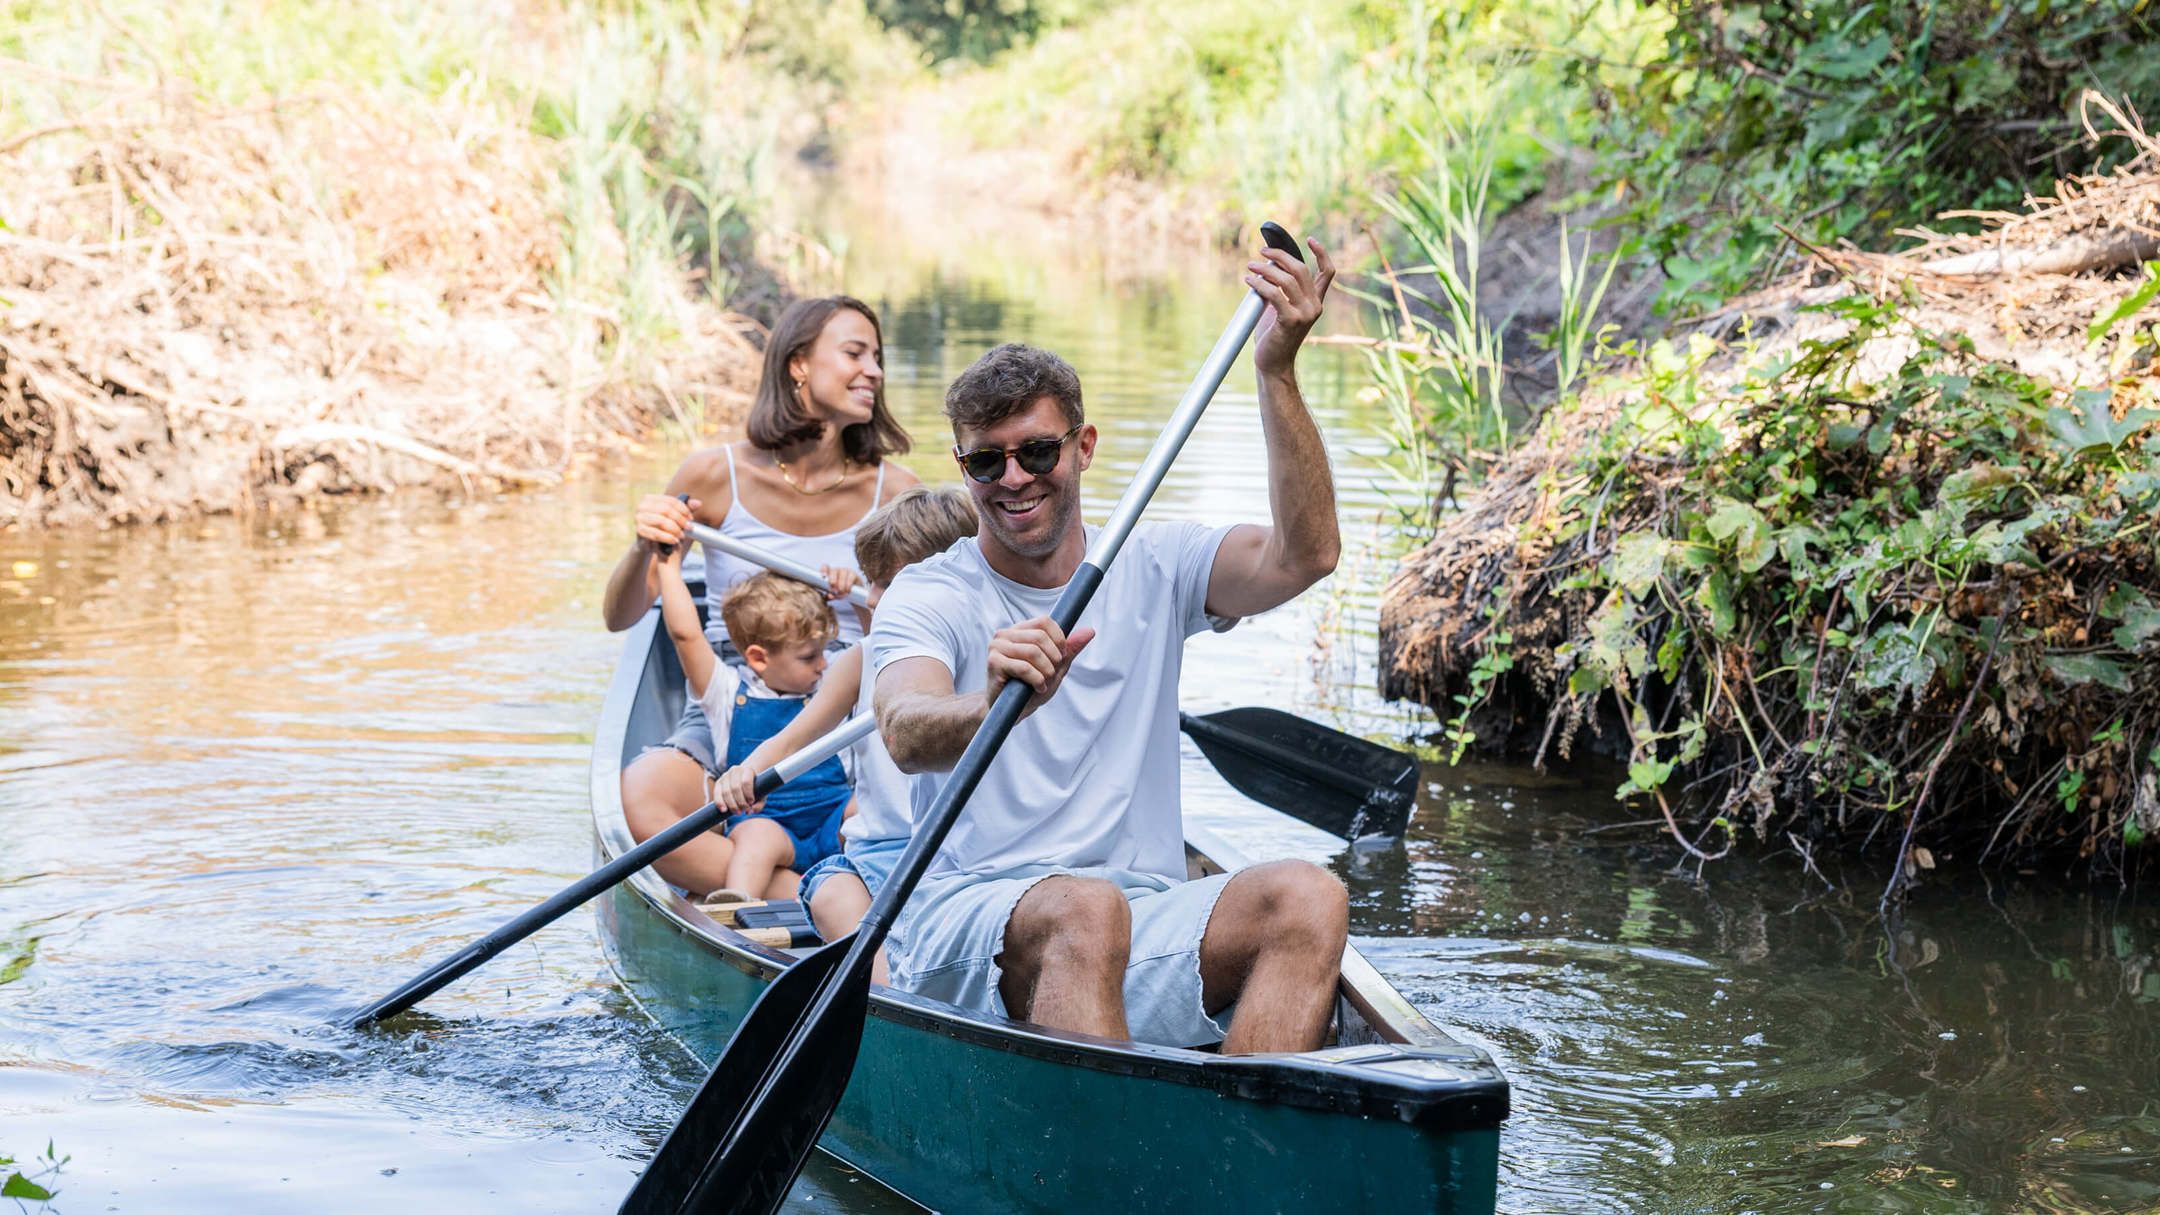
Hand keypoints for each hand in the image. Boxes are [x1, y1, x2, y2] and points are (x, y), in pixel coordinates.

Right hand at [636, 493, 698, 552]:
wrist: (649, 544)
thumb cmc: (663, 527)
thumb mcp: (674, 517)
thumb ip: (686, 509)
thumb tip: (698, 503)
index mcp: (650, 498)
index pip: (670, 501)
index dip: (683, 509)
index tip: (691, 518)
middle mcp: (642, 506)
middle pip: (666, 510)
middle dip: (680, 519)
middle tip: (689, 527)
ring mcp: (638, 518)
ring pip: (661, 521)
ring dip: (675, 529)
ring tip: (682, 535)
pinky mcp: (639, 530)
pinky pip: (656, 533)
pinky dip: (668, 537)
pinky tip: (675, 541)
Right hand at [712, 764, 761, 813]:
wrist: (745, 778)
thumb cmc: (755, 788)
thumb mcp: (761, 794)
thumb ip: (759, 804)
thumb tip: (751, 811)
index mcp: (747, 770)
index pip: (746, 782)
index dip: (748, 794)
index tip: (751, 803)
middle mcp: (735, 771)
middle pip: (735, 788)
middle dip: (740, 802)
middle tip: (744, 810)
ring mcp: (725, 776)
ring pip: (726, 792)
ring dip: (731, 804)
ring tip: (737, 812)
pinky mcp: (718, 783)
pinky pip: (717, 793)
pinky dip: (720, 802)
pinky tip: (724, 810)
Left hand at [820, 565, 858, 602]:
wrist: (854, 595)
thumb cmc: (840, 592)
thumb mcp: (834, 594)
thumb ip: (830, 595)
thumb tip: (830, 596)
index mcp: (829, 574)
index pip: (825, 567)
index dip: (823, 570)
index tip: (823, 576)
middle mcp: (836, 570)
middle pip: (833, 570)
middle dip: (832, 580)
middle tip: (833, 590)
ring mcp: (845, 571)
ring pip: (842, 573)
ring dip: (841, 584)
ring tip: (841, 592)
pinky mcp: (853, 574)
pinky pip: (850, 577)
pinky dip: (848, 584)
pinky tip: (847, 590)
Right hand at [985, 615, 1095, 718]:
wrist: (1012, 711)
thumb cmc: (1031, 688)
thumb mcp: (1056, 667)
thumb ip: (1070, 649)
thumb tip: (1090, 631)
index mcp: (1019, 630)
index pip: (1044, 621)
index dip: (1059, 639)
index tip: (1061, 658)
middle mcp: (1005, 634)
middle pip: (1040, 636)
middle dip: (1053, 658)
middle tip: (1052, 674)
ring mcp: (997, 647)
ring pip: (1033, 651)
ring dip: (1046, 671)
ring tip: (1045, 682)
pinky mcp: (993, 662)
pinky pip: (1023, 667)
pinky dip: (1037, 680)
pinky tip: (1038, 688)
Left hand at [1249, 238, 1335, 380]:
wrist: (1273, 364)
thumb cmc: (1273, 336)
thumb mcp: (1279, 308)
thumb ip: (1279, 290)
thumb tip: (1266, 268)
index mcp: (1315, 302)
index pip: (1327, 273)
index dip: (1321, 253)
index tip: (1309, 239)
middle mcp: (1314, 306)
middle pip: (1301, 269)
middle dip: (1280, 256)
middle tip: (1262, 252)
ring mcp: (1305, 314)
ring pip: (1287, 279)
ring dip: (1266, 269)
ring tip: (1250, 266)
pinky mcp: (1291, 320)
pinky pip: (1274, 294)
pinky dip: (1260, 284)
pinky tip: (1249, 281)